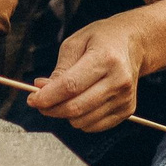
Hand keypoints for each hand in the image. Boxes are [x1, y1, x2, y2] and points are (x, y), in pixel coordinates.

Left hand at [25, 16, 150, 132]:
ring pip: (83, 121)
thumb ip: (59, 69)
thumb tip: (42, 90)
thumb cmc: (101, 40)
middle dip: (51, 109)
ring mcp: (124, 97)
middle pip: (76, 107)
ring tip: (63, 98)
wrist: (133, 44)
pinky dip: (80, 119)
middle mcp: (118, 80)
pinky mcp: (127, 110)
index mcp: (105, 58)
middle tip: (40, 102)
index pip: (71, 86)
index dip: (48, 97)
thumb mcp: (75, 43)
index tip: (32, 99)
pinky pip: (94, 126)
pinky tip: (79, 102)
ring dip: (65, 114)